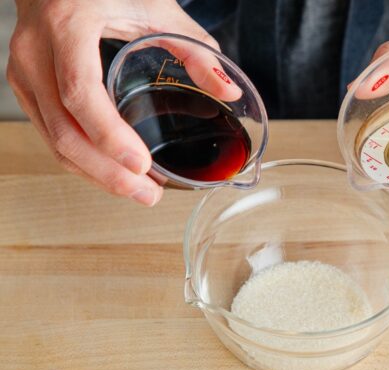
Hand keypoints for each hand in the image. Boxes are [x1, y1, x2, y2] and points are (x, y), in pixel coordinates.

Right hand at [8, 0, 218, 205]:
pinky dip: (80, 158)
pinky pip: (48, 130)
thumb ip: (196, 49)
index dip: (109, 134)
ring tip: (137, 192)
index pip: (79, 91)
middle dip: (105, 170)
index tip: (141, 163)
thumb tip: (229, 91)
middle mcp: (35, 49)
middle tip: (147, 194)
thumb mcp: (158, 8)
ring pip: (52, 137)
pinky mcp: (23, 83)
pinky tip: (111, 172)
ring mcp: (22, 68)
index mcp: (68, 25)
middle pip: (63, 127)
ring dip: (94, 173)